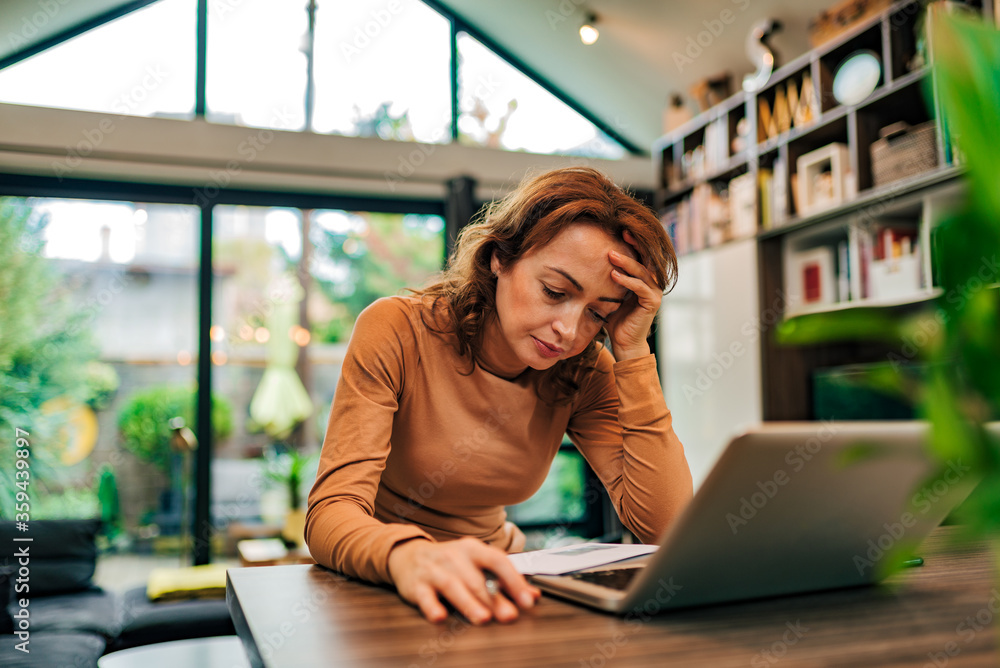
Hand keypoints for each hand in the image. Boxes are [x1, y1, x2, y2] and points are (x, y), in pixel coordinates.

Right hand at [387, 537, 540, 623]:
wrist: (409, 556)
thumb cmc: (450, 563)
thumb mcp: (476, 564)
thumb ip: (503, 579)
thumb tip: (533, 595)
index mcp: (473, 549)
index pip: (498, 561)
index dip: (514, 580)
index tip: (527, 599)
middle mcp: (454, 556)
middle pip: (477, 579)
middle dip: (494, 599)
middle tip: (509, 616)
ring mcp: (434, 570)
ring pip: (453, 586)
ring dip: (469, 603)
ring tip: (482, 618)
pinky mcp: (417, 585)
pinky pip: (425, 597)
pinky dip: (432, 607)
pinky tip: (440, 616)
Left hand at [606, 230, 661, 360]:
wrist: (624, 342)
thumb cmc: (615, 317)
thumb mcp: (611, 293)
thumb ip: (609, 278)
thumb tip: (590, 260)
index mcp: (644, 278)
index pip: (641, 255)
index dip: (633, 242)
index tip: (619, 230)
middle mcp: (652, 282)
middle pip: (646, 258)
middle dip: (634, 245)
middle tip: (621, 233)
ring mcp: (654, 292)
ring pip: (642, 272)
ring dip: (627, 262)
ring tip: (611, 255)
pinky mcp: (652, 303)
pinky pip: (640, 288)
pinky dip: (627, 280)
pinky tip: (614, 275)